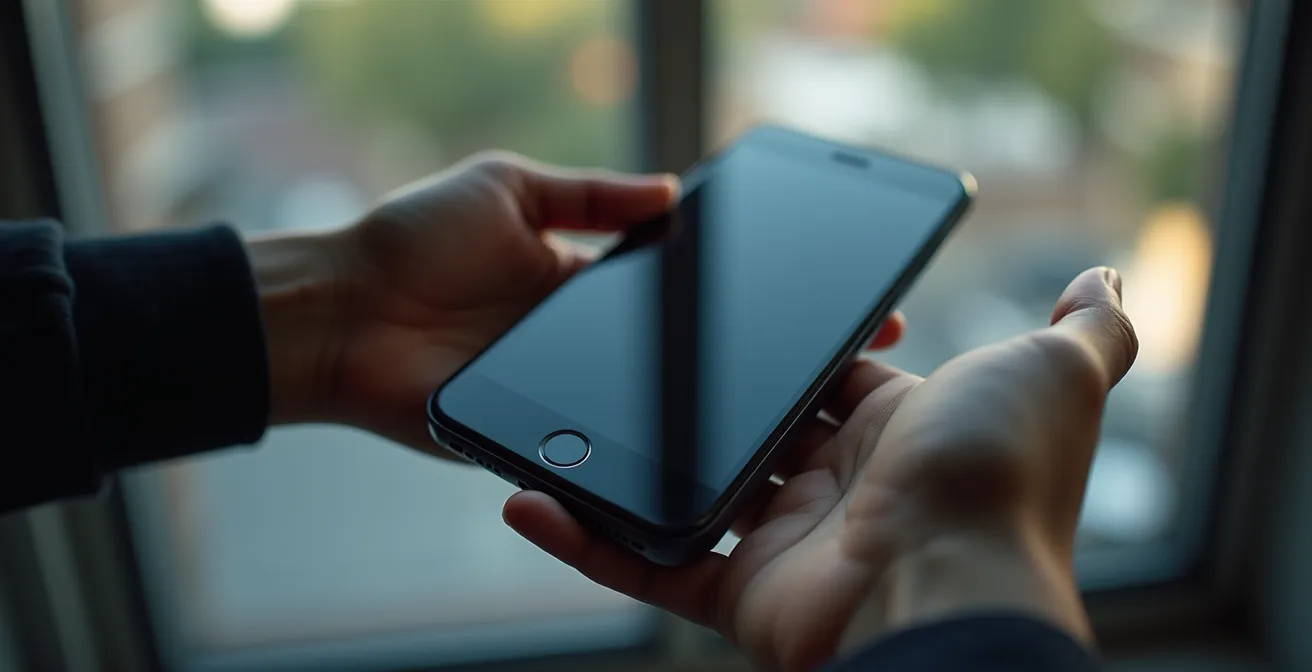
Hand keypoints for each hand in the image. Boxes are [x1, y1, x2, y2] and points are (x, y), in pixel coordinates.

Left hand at [248, 151, 905, 455]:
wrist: (336, 309)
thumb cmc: (412, 239)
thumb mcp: (507, 186)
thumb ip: (587, 193)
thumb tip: (671, 191)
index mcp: (588, 286)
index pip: (685, 295)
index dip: (745, 298)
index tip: (818, 296)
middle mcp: (589, 348)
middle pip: (684, 360)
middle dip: (759, 366)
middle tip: (845, 359)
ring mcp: (567, 397)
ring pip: (654, 413)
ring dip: (718, 417)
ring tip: (801, 416)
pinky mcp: (536, 441)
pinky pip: (595, 456)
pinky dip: (641, 458)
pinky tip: (715, 456)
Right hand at [502, 267, 1136, 670]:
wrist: (949, 584)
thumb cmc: (998, 473)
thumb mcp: (1057, 372)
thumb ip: (1085, 324)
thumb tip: (1103, 275)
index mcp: (902, 431)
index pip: (832, 377)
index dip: (792, 344)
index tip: (738, 311)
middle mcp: (843, 489)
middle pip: (757, 431)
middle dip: (711, 397)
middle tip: (645, 351)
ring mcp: (786, 545)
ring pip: (691, 496)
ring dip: (630, 465)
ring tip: (573, 415)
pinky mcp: (738, 595)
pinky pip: (647, 566)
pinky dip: (587, 540)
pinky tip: (535, 498)